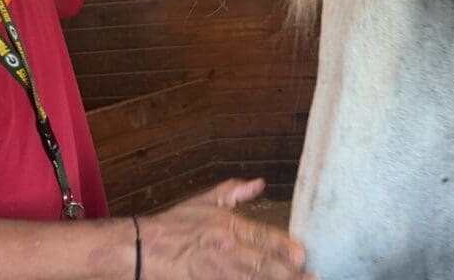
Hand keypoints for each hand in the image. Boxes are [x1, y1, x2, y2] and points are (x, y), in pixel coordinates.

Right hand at [136, 178, 314, 279]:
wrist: (142, 249)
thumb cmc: (173, 226)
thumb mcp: (204, 201)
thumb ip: (234, 191)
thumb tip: (259, 183)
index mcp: (228, 225)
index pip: (263, 236)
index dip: (284, 247)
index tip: (302, 255)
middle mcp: (226, 249)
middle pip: (263, 264)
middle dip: (289, 274)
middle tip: (311, 277)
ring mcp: (217, 272)